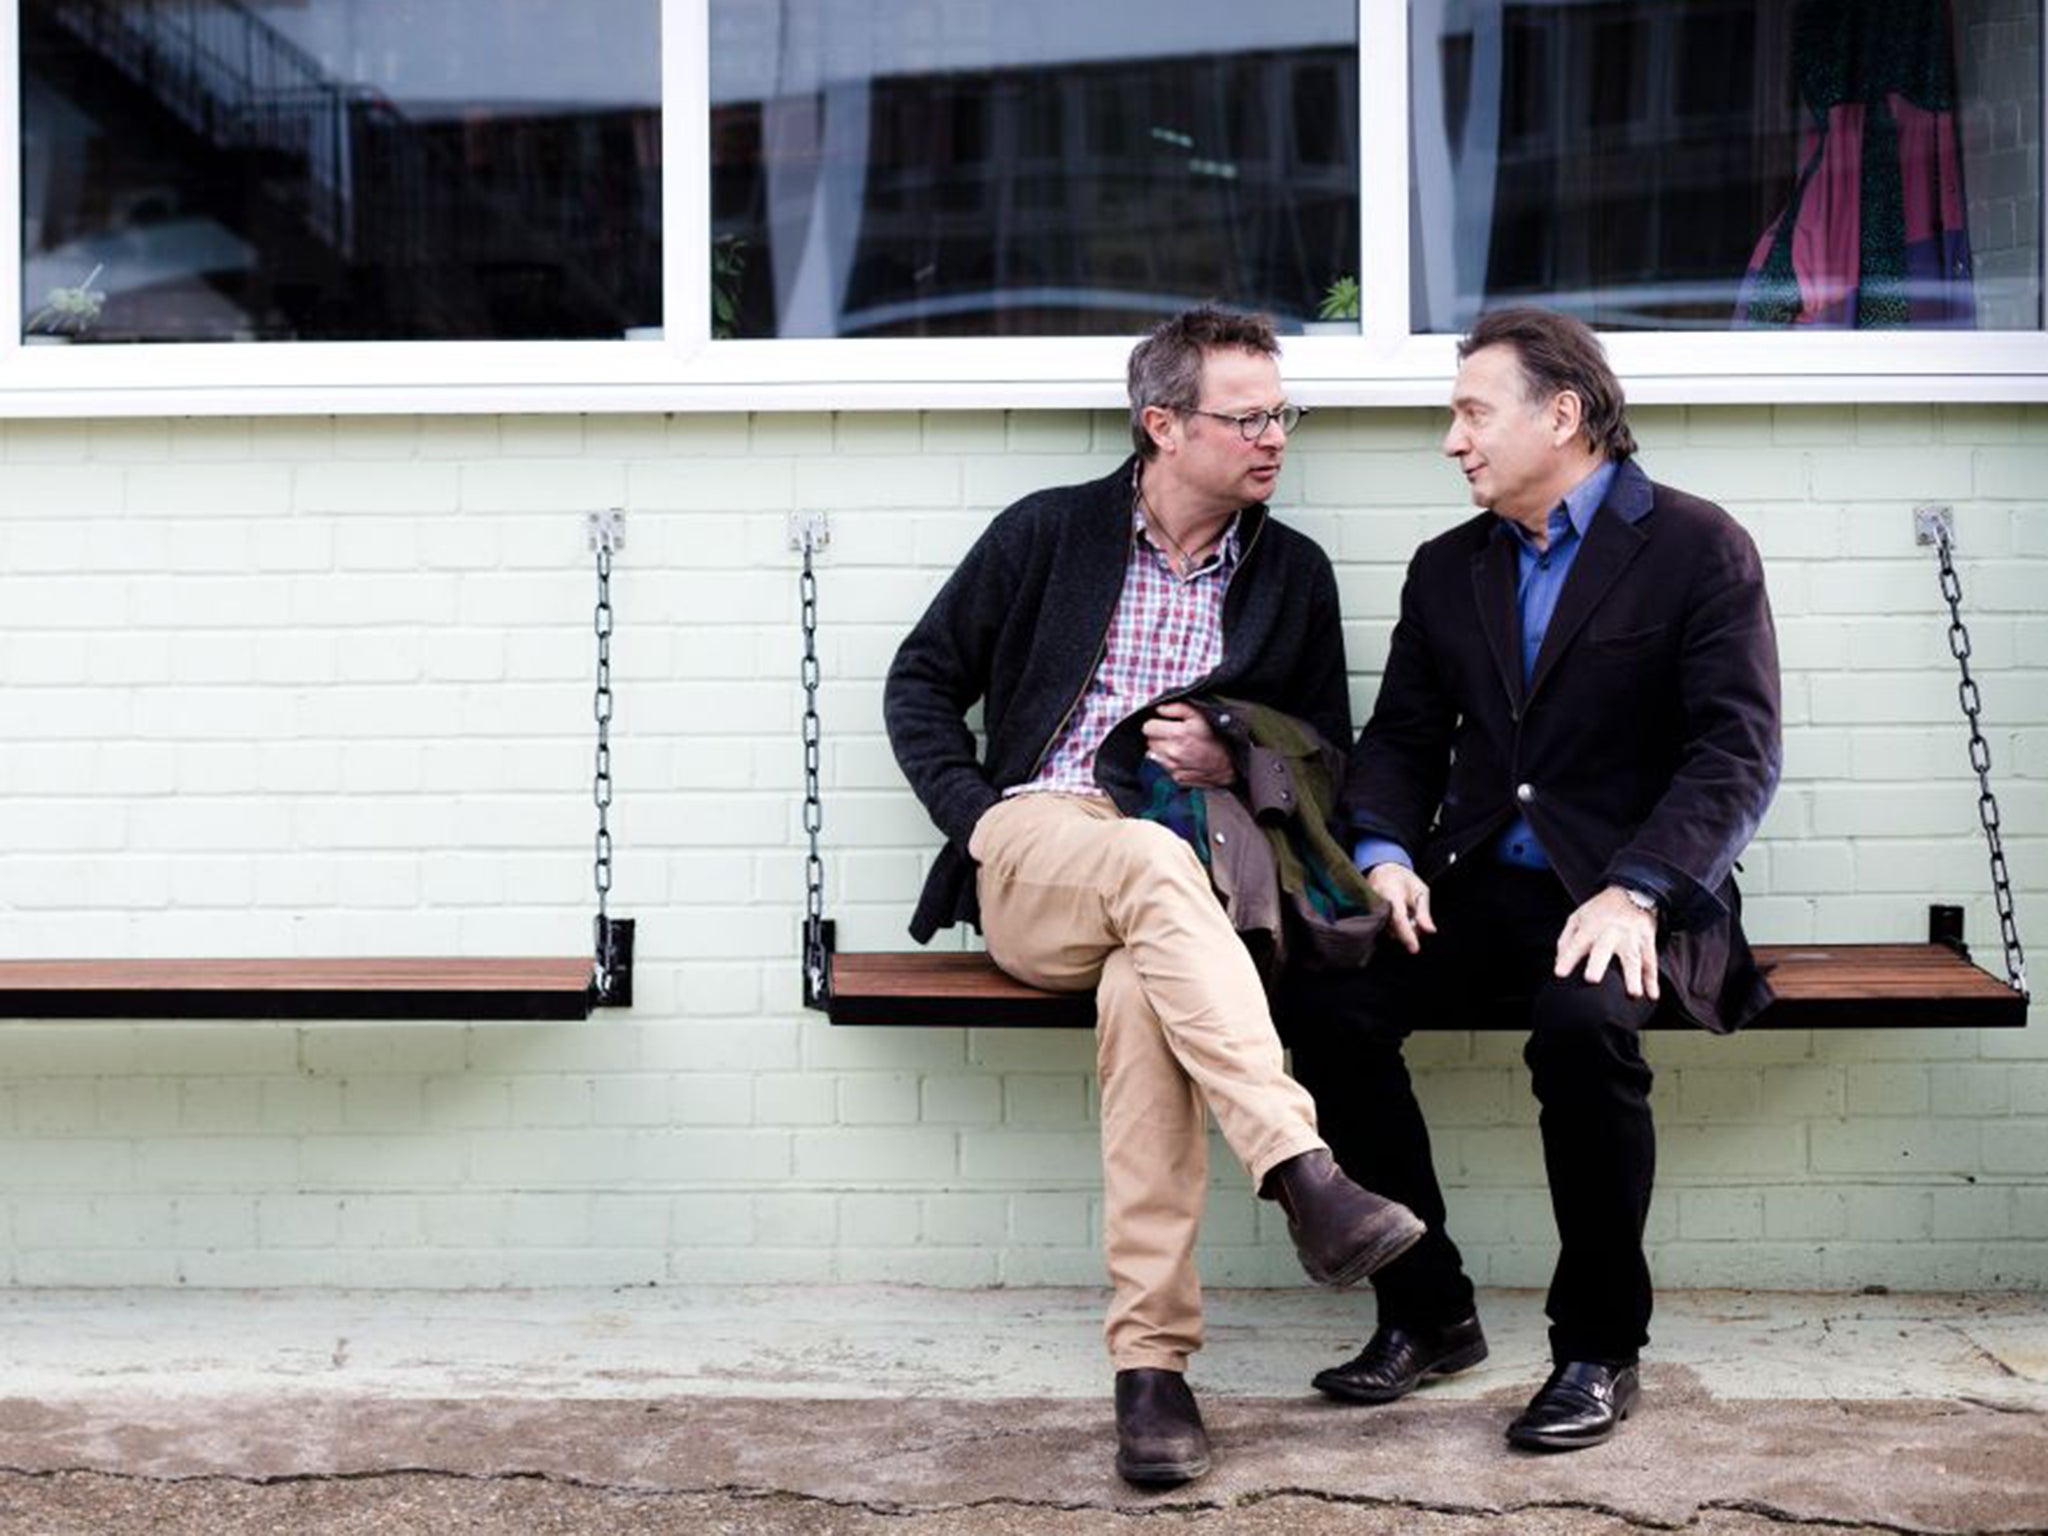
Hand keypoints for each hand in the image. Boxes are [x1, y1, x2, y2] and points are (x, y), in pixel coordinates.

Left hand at [1141, 702, 1234, 786]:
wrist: (1228, 766)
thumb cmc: (1216, 739)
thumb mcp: (1200, 716)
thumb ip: (1177, 708)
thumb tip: (1159, 708)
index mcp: (1178, 734)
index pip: (1148, 727)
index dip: (1155, 723)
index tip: (1163, 723)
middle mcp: (1173, 752)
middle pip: (1149, 740)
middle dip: (1158, 736)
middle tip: (1172, 734)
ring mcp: (1173, 767)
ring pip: (1153, 754)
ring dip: (1161, 749)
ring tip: (1177, 745)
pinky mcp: (1175, 777)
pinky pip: (1162, 766)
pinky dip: (1168, 761)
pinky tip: (1181, 757)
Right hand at [1365, 862, 1434, 953]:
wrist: (1382, 869)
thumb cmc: (1403, 879)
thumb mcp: (1420, 890)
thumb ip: (1423, 912)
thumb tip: (1430, 931)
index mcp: (1390, 894)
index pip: (1399, 919)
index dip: (1407, 935)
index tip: (1415, 949)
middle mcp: (1376, 903)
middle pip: (1394, 929)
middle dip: (1409, 931)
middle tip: (1416, 918)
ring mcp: (1369, 910)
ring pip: (1388, 931)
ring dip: (1401, 930)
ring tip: (1407, 913)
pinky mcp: (1368, 916)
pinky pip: (1383, 928)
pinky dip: (1394, 927)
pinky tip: (1398, 917)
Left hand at [1554, 885, 1660, 999]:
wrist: (1632, 892)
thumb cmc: (1601, 910)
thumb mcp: (1578, 917)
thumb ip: (1566, 940)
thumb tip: (1559, 962)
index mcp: (1590, 927)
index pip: (1576, 944)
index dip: (1567, 958)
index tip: (1560, 973)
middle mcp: (1610, 933)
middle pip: (1603, 949)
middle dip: (1597, 964)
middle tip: (1592, 979)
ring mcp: (1630, 938)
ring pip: (1632, 959)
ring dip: (1633, 977)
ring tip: (1633, 994)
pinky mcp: (1646, 942)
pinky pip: (1650, 962)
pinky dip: (1652, 980)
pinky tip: (1652, 994)